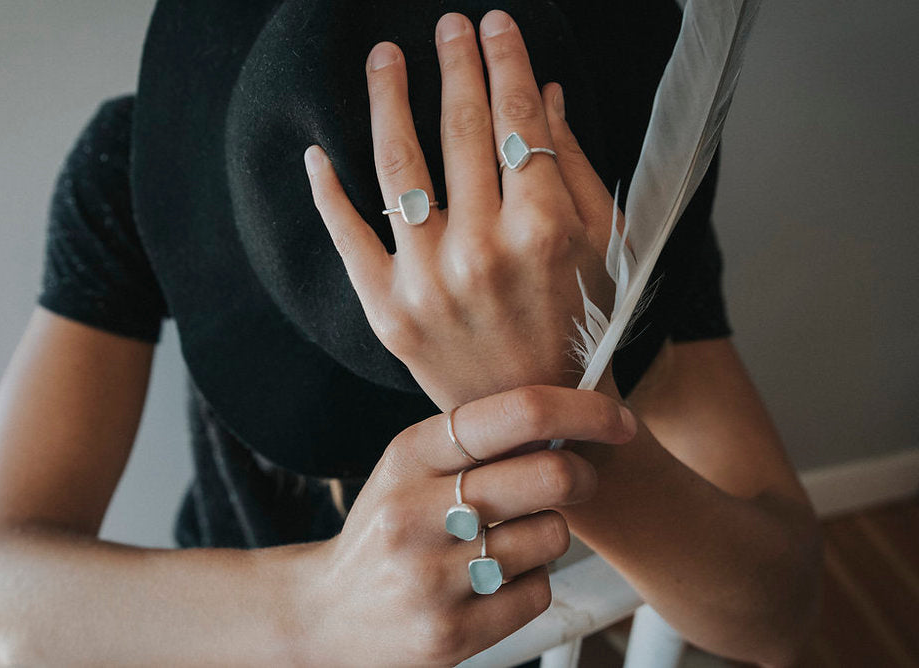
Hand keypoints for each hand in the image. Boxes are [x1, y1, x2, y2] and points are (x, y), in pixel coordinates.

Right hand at [304, 385, 636, 665]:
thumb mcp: (410, 467)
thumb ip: (477, 441)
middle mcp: (415, 511)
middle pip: (551, 474)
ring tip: (511, 539)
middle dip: (582, 475)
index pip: (519, 412)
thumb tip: (568, 416)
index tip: (616, 420)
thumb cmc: (385, 528)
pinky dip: (531, 582)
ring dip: (549, 535)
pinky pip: (538, 592)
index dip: (584, 411)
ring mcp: (431, 577)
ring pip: (551, 536)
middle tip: (576, 481)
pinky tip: (495, 582)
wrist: (326, 613)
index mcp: (409, 453)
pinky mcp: (450, 634)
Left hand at [305, 11, 620, 409]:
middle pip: (460, 130)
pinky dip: (328, 191)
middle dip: (454, 63)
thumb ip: (574, 167)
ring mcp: (427, 282)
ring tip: (382, 59)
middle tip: (445, 26)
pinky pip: (347, 236)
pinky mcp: (386, 311)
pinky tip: (318, 151)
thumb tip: (546, 93)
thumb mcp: (602, 246)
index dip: (506, 61)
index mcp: (543, 230)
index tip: (494, 25)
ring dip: (387, 100)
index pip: (518, 120)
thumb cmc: (580, 329)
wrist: (537, 419)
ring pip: (397, 167)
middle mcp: (481, 251)